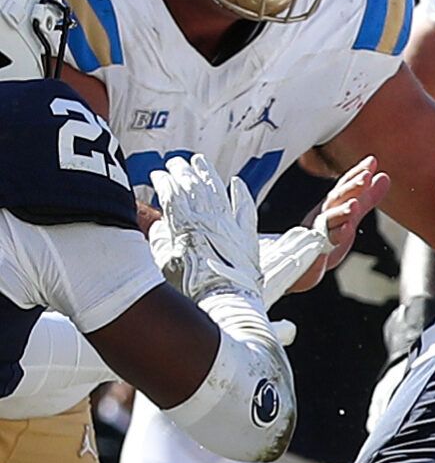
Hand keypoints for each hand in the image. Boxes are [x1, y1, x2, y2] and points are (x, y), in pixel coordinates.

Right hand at [147, 153, 262, 302]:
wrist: (225, 301)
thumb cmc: (191, 288)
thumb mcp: (164, 264)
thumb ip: (161, 241)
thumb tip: (160, 227)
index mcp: (184, 225)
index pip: (172, 194)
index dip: (164, 182)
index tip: (158, 174)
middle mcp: (207, 220)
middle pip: (194, 187)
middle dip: (183, 171)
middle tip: (176, 162)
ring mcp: (229, 225)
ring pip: (217, 191)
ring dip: (207, 174)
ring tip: (199, 161)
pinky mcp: (247, 235)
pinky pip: (245, 207)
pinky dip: (241, 193)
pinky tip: (236, 182)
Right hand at [263, 159, 388, 298]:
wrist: (301, 266)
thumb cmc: (326, 237)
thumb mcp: (351, 214)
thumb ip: (368, 198)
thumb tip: (384, 177)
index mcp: (333, 206)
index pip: (345, 187)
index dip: (357, 173)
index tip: (372, 161)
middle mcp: (324, 215)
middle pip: (337, 199)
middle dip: (351, 187)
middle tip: (366, 176)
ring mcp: (319, 232)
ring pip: (330, 219)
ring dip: (341, 211)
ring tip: (354, 205)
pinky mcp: (316, 250)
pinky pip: (325, 242)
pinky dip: (335, 235)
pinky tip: (346, 230)